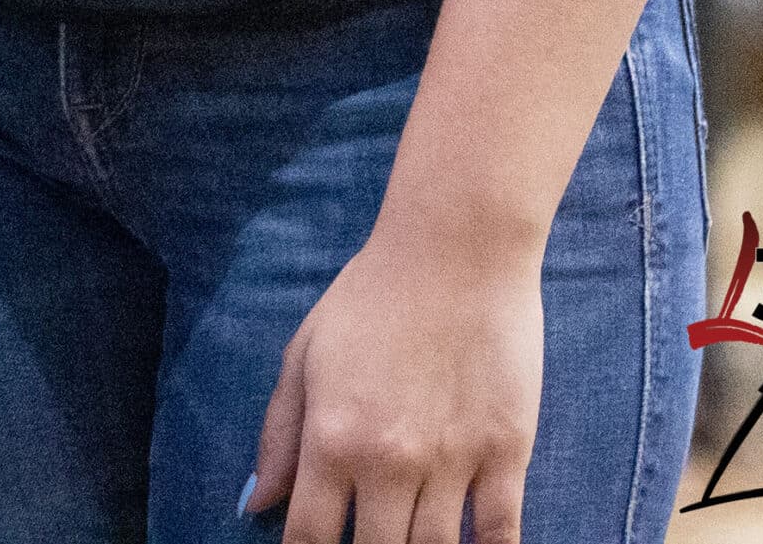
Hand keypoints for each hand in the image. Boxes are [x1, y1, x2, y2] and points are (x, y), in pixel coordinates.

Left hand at [245, 227, 543, 543]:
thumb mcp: (307, 352)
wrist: (455, 247)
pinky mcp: (506, 452)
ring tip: (409, 537)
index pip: (309, 538)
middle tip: (368, 536)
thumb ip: (279, 432)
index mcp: (332, 437)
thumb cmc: (373, 294)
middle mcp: (389, 460)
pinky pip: (500, 535)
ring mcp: (451, 461)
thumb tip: (256, 503)